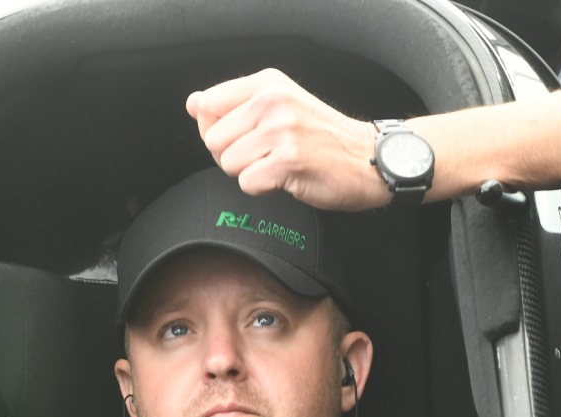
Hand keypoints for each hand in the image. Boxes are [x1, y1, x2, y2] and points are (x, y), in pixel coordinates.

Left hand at [187, 68, 391, 211]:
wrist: (368, 158)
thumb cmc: (322, 137)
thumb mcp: (279, 106)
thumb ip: (233, 105)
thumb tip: (193, 104)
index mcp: (267, 83)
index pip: (206, 105)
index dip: (215, 130)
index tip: (243, 137)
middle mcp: (272, 100)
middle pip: (213, 141)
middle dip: (233, 156)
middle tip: (266, 155)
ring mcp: (281, 130)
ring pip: (227, 164)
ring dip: (249, 173)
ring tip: (278, 164)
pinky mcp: (288, 160)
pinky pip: (247, 183)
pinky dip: (263, 189)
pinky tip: (286, 177)